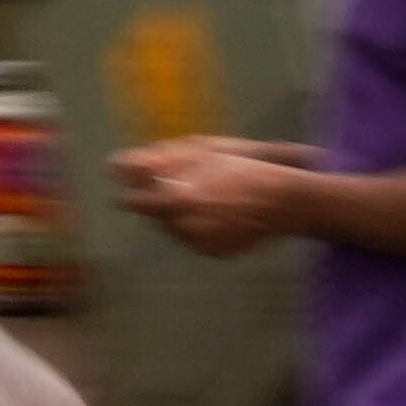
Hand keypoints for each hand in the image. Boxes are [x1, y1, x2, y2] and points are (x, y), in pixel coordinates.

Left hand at [111, 137, 314, 259]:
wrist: (283, 199)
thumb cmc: (243, 166)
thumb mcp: (201, 151)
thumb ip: (160, 159)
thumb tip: (122, 165)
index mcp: (179, 200)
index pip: (136, 201)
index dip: (129, 190)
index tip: (124, 183)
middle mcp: (185, 227)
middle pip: (156, 215)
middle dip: (162, 198)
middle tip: (181, 183)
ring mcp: (200, 244)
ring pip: (174, 229)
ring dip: (178, 213)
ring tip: (204, 195)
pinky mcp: (214, 254)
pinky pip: (195, 239)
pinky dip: (198, 226)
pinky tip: (217, 211)